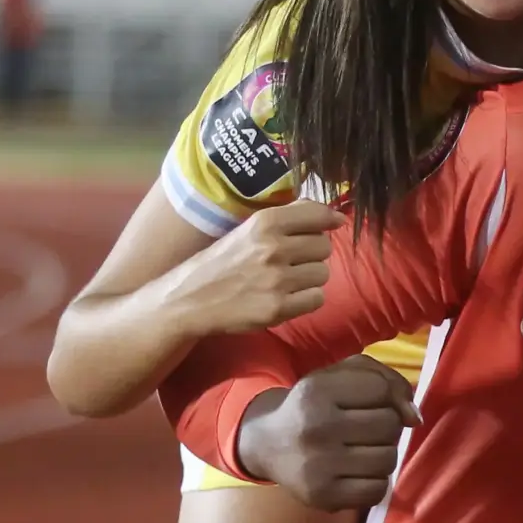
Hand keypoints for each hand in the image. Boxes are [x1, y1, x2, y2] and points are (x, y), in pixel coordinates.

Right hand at [167, 200, 341, 334]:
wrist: (188, 300)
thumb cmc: (222, 262)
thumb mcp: (248, 229)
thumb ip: (287, 219)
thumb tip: (332, 214)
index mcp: (264, 223)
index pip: (317, 215)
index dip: (329, 219)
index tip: (334, 222)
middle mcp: (273, 248)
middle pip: (324, 246)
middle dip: (312, 253)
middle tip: (292, 260)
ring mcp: (277, 280)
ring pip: (322, 274)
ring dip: (309, 278)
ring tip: (284, 280)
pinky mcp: (278, 308)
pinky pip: (316, 298)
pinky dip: (305, 299)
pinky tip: (285, 297)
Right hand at [235, 354, 418, 510]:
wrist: (268, 445)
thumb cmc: (316, 406)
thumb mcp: (342, 376)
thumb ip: (386, 381)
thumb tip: (415, 418)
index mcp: (317, 391)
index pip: (382, 389)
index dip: (385, 396)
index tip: (368, 403)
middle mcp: (315, 427)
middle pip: (390, 425)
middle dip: (386, 427)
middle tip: (363, 430)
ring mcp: (317, 465)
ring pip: (388, 459)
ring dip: (382, 454)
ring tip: (360, 451)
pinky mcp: (321, 495)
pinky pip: (377, 490)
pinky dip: (374, 482)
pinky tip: (356, 473)